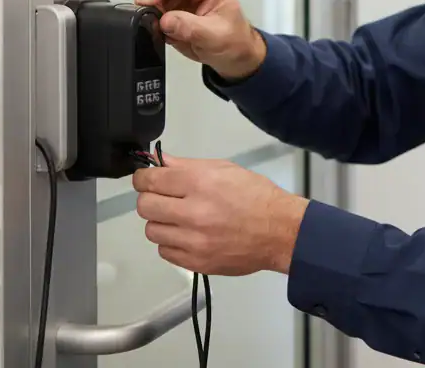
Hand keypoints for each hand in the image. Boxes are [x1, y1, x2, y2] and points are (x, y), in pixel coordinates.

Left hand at [133, 155, 309, 275]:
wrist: (281, 232)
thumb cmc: (256, 196)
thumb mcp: (225, 170)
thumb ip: (187, 166)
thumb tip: (158, 162)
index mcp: (200, 183)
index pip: (150, 180)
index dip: (143, 178)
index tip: (147, 179)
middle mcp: (193, 212)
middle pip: (145, 206)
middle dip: (150, 199)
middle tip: (165, 199)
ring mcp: (193, 240)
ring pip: (151, 231)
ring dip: (161, 222)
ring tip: (179, 219)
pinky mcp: (196, 262)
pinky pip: (165, 251)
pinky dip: (172, 242)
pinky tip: (188, 236)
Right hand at [134, 0, 266, 80]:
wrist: (233, 53)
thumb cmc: (233, 41)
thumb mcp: (215, 37)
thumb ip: (190, 28)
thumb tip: (166, 21)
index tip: (146, 1)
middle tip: (143, 11)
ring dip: (147, 0)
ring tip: (153, 20)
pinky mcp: (171, 0)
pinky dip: (147, 9)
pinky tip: (155, 22)